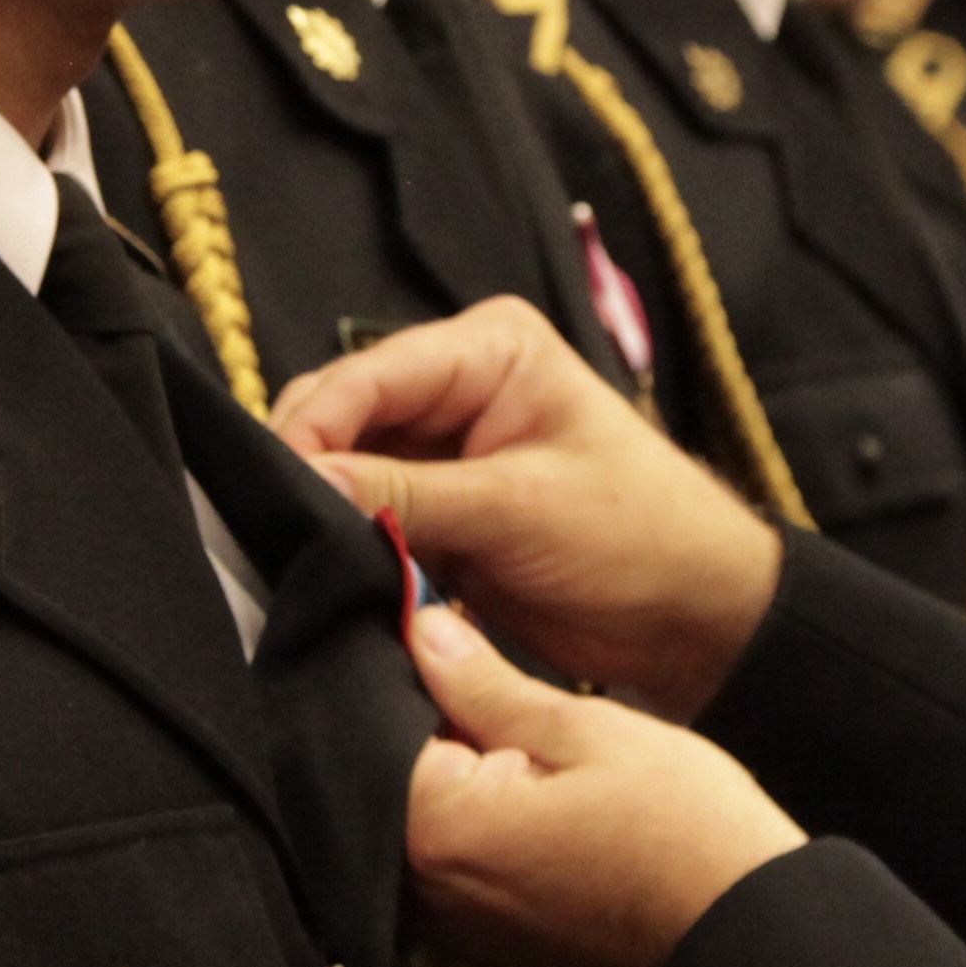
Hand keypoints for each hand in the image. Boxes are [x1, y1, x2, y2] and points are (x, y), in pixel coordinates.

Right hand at [275, 298, 778, 718]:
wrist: (695, 617)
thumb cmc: (640, 537)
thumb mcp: (520, 510)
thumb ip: (406, 498)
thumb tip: (302, 484)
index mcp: (491, 349)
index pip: (368, 375)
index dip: (310, 430)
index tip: (270, 492)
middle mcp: (459, 387)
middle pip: (343, 416)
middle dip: (307, 471)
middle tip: (270, 536)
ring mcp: (445, 451)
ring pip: (344, 471)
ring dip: (321, 514)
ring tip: (288, 562)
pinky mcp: (440, 511)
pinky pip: (367, 519)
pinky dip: (346, 546)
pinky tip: (321, 576)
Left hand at [401, 604, 803, 966]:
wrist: (743, 936)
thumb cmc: (680, 830)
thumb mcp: (587, 729)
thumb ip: (487, 684)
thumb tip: (423, 631)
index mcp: (435, 827)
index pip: (379, 725)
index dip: (419, 678)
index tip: (458, 653)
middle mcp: (423, 890)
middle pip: (393, 782)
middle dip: (437, 733)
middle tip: (508, 703)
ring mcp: (453, 929)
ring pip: (424, 827)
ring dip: (461, 786)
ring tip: (535, 758)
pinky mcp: (485, 948)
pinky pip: (453, 871)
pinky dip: (479, 833)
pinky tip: (540, 811)